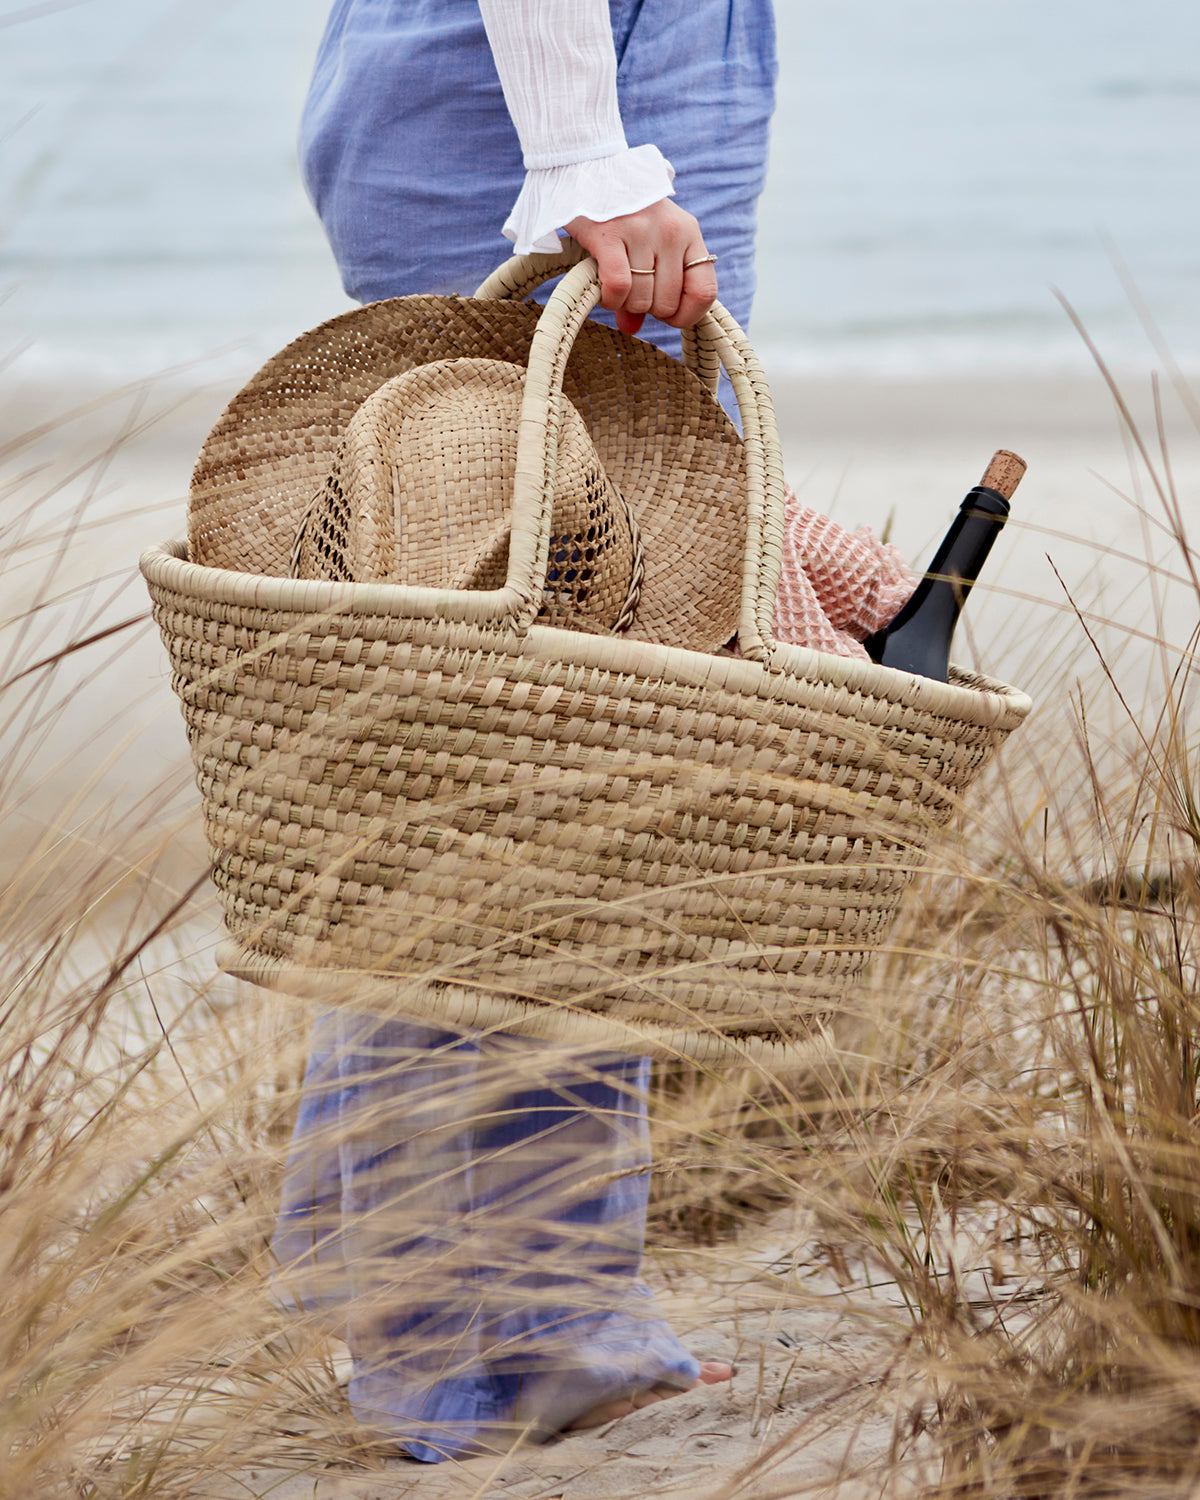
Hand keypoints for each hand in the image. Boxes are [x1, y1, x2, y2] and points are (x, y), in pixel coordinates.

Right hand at [565, 199, 717, 336]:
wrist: (589, 170)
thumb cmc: (623, 215)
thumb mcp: (649, 244)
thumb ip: (650, 287)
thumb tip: (632, 328)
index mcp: (689, 233)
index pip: (705, 292)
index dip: (687, 315)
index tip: (667, 315)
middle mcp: (671, 232)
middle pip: (667, 302)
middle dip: (648, 308)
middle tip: (633, 292)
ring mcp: (641, 231)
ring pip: (642, 300)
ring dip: (624, 304)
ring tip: (615, 286)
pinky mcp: (609, 234)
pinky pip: (619, 287)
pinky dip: (611, 299)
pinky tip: (604, 292)